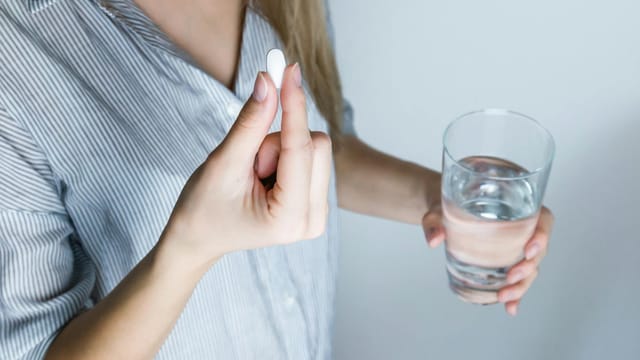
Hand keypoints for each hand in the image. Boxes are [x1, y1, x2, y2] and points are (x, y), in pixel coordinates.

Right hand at [161, 64, 331, 267]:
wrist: (200, 238)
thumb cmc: (203, 208)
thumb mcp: (224, 163)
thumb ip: (250, 123)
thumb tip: (269, 80)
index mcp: (290, 218)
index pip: (300, 148)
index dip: (293, 105)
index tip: (289, 69)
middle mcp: (313, 221)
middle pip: (316, 145)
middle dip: (278, 142)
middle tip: (250, 163)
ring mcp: (318, 214)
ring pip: (314, 148)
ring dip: (279, 150)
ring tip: (254, 175)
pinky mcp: (316, 202)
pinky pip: (311, 157)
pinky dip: (285, 156)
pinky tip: (265, 178)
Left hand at [422, 200, 553, 315]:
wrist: (442, 214)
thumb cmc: (446, 204)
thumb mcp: (438, 210)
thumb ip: (434, 221)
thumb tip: (434, 239)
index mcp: (515, 207)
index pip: (542, 219)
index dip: (542, 236)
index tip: (529, 250)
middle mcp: (521, 228)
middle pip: (537, 250)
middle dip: (528, 267)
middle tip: (511, 277)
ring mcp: (515, 247)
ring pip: (530, 268)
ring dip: (521, 286)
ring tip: (504, 297)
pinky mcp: (505, 262)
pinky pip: (517, 279)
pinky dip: (516, 295)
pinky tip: (510, 308)